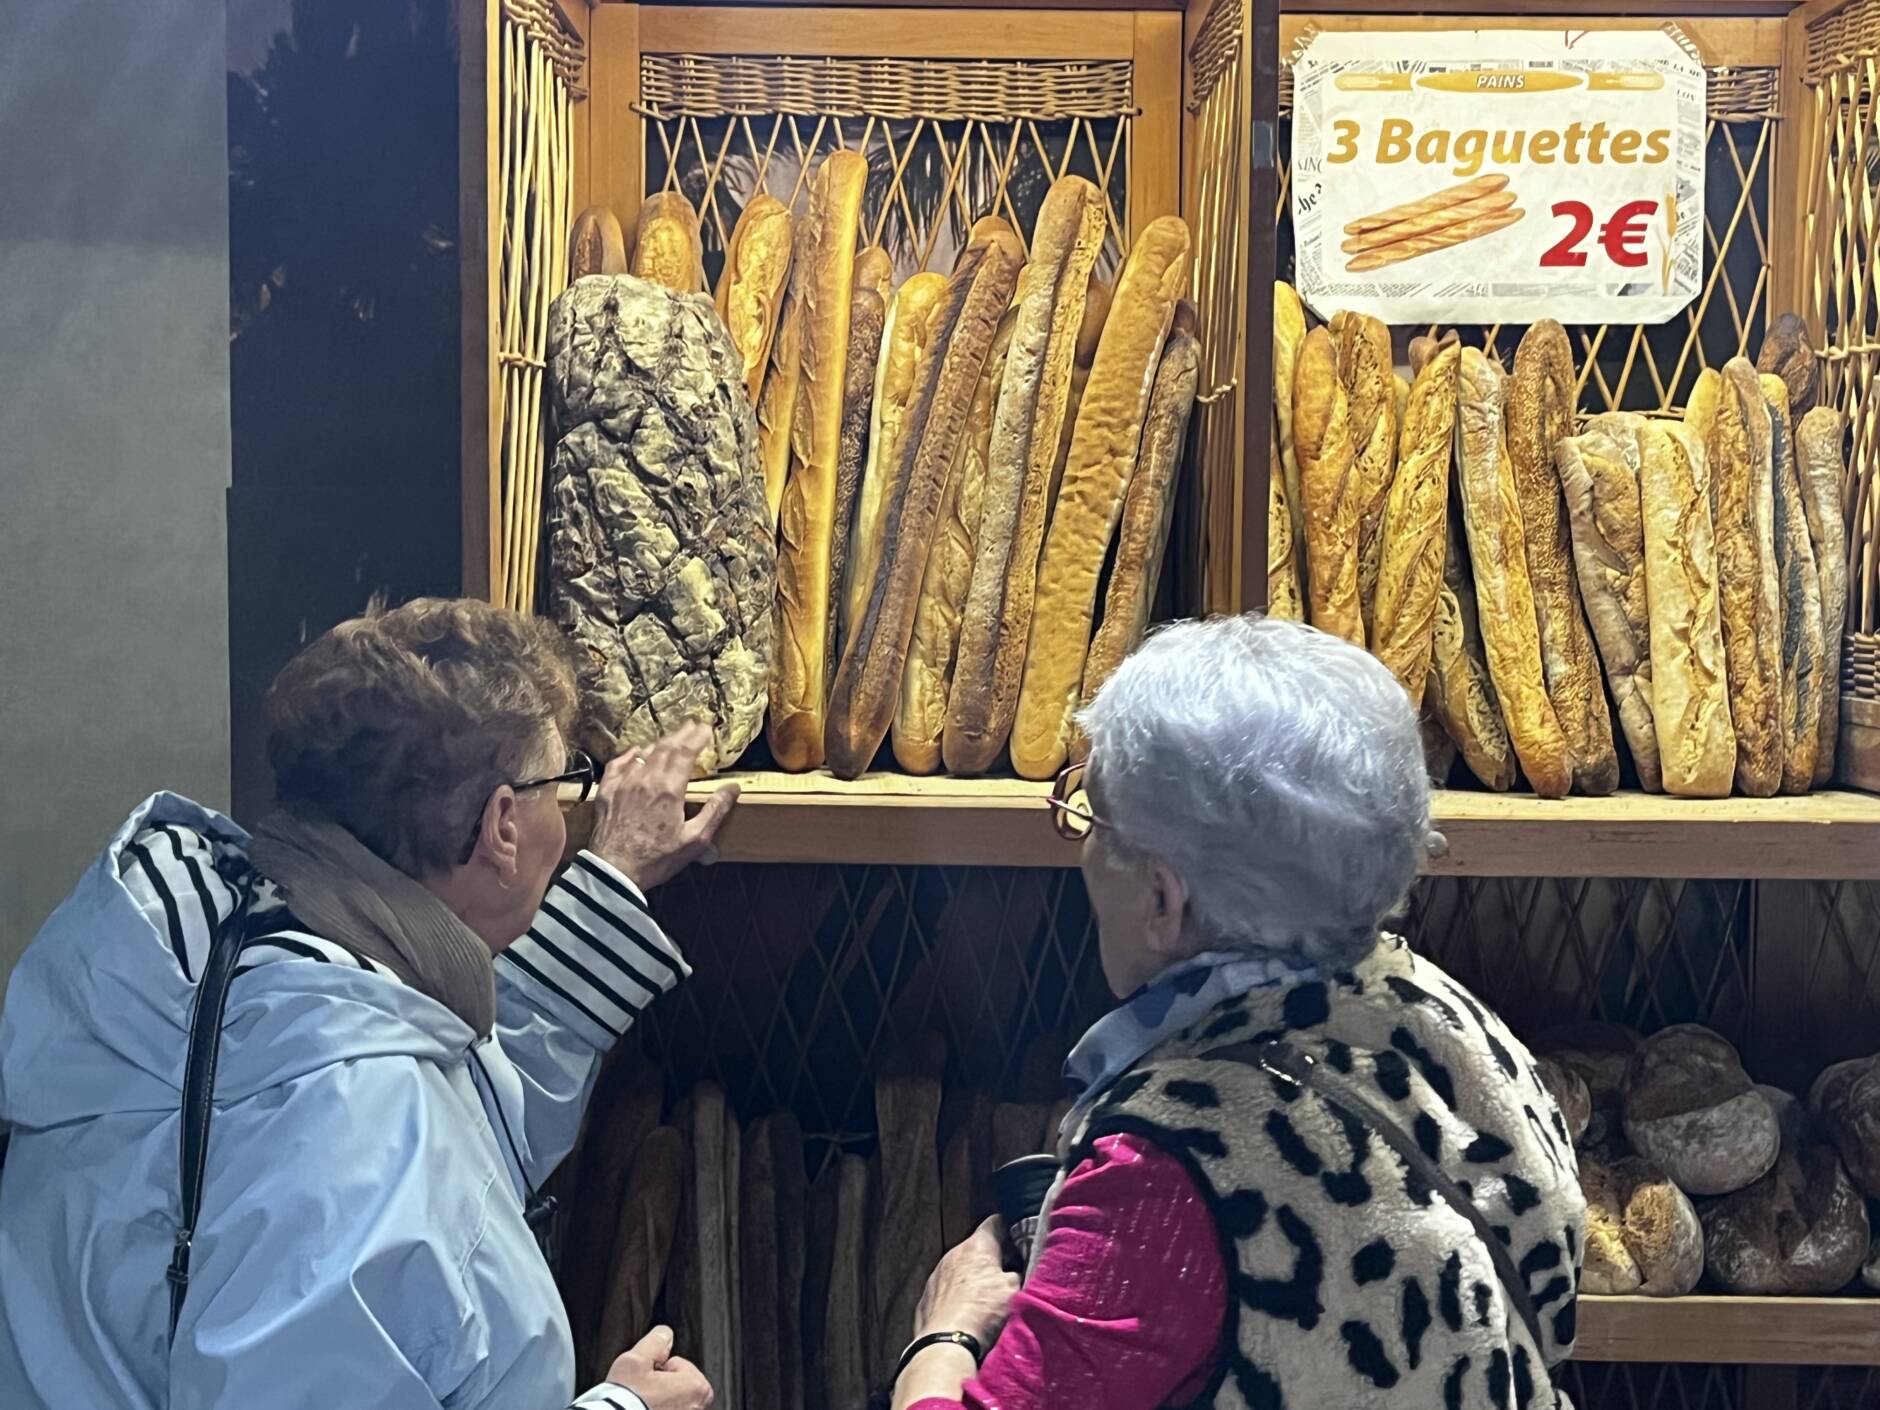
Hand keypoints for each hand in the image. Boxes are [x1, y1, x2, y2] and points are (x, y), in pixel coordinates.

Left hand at [586, 723, 737, 890]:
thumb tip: (733, 788)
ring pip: (643, 754)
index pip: (685, 752)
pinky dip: (630, 754)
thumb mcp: (694, 840)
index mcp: (669, 788)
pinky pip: (618, 764)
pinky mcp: (606, 792)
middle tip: (692, 726)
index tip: (707, 728)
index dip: (697, 737)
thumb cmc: (656, 859)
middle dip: (681, 734)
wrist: (614, 872)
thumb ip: (715, 811)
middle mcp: (645, 779)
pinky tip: (636, 752)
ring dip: (660, 743)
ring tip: (671, 738)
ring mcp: (623, 783)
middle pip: (665, 747)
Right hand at [605, 1325, 713, 1409]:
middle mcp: (699, 1408)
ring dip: (660, 1402)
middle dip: (661, 1386)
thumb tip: (665, 1334)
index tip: (646, 1380)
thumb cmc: (626, 1401)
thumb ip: (655, 1342)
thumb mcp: (635, 1361)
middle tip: (643, 1393)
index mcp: (697, 1387)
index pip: (677, 1365)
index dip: (657, 1368)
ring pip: (673, 1403)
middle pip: (678, 1385)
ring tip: (641, 1406)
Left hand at [913, 1216, 1019, 1346]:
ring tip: (986, 1305)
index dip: (1009, 1231)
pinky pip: (945, 1293)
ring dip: (971, 1282)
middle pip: (977, 1250)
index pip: (995, 1223)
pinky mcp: (926, 1299)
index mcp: (977, 1246)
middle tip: (1007, 1280)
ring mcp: (936, 1276)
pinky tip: (966, 1318)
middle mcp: (953, 1254)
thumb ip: (1019, 1274)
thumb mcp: (1016, 1290)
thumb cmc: (983, 1312)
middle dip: (991, 1262)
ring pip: (959, 1272)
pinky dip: (956, 1301)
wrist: (947, 1344)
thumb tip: (1018, 1272)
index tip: (1018, 1243)